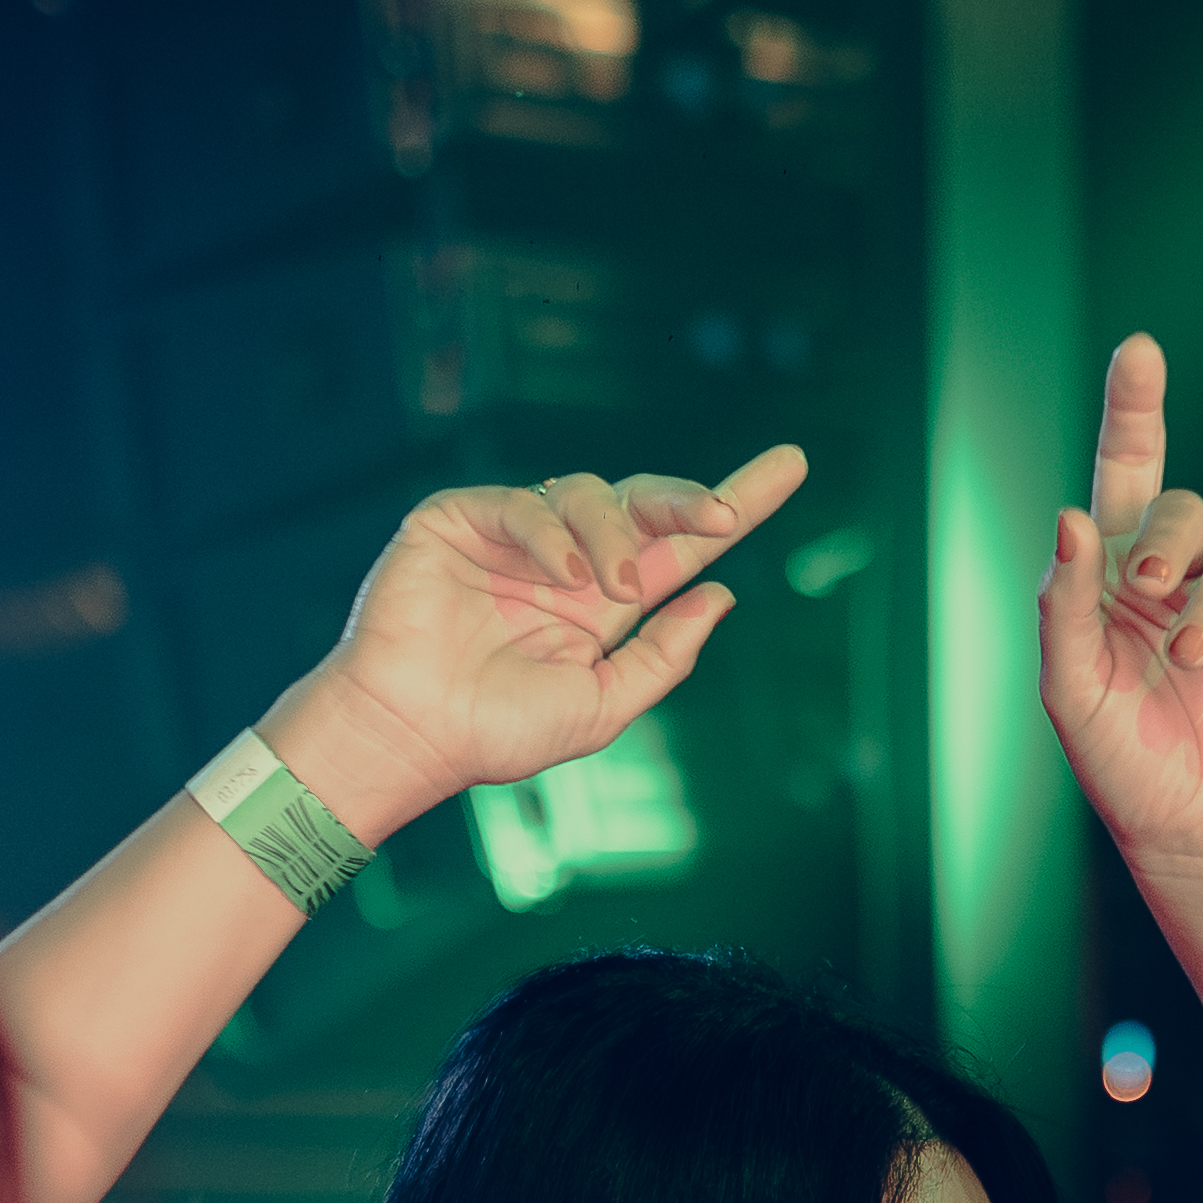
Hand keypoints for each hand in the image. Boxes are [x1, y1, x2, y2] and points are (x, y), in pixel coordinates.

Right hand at [282, 449, 808, 838]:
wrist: (411, 735)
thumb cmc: (496, 734)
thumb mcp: (603, 706)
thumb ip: (663, 655)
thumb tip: (720, 595)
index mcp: (599, 607)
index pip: (677, 547)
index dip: (731, 508)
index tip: (791, 468)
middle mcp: (562, 563)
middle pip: (643, 503)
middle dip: (689, 499)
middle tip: (720, 514)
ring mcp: (512, 537)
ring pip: (589, 494)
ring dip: (613, 535)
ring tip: (608, 588)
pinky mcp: (459, 519)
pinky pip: (524, 502)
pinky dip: (551, 533)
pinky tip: (560, 574)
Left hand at [1039, 333, 1202, 876]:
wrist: (1190, 836)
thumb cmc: (1122, 762)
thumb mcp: (1070, 689)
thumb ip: (1063, 605)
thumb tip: (1068, 516)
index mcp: (1122, 578)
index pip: (1131, 476)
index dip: (1136, 410)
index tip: (1141, 350)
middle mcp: (1185, 582)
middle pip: (1188, 510)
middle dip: (1168, 539)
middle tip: (1147, 587)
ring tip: (1193, 665)